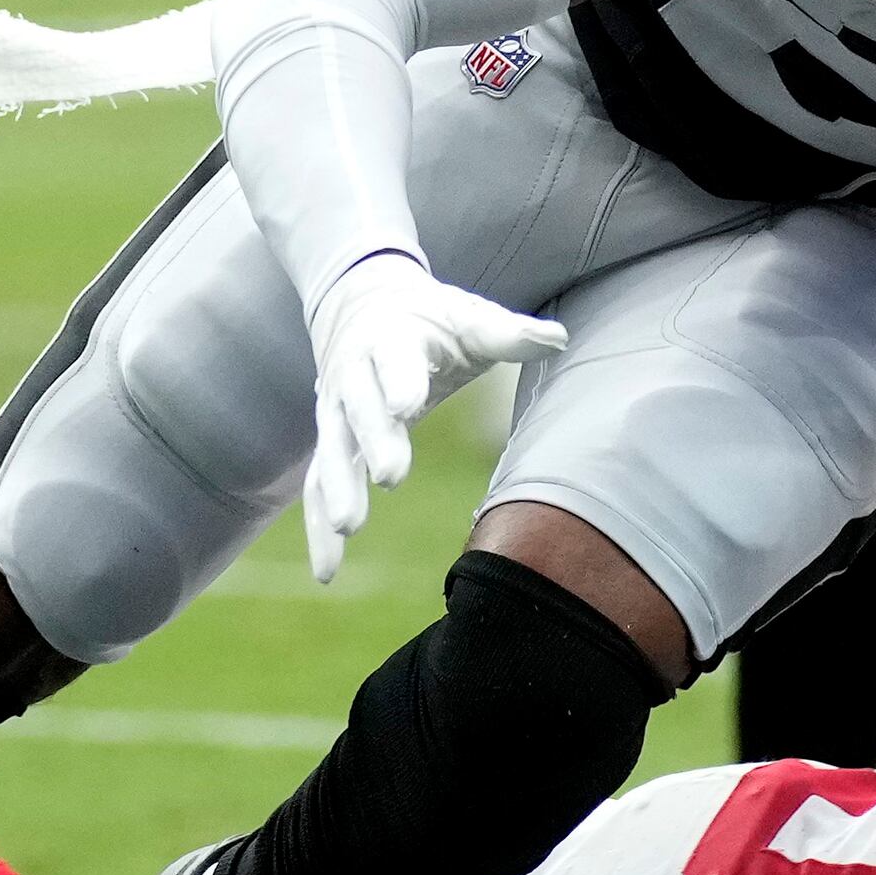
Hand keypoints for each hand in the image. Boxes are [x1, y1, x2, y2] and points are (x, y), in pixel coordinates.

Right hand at [299, 250, 564, 583]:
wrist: (359, 302)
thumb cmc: (428, 318)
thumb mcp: (466, 318)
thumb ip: (508, 333)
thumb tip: (559, 338)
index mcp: (390, 337)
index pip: (393, 358)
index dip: (400, 381)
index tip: (409, 405)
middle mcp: (352, 374)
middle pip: (359, 408)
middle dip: (373, 440)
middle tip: (390, 475)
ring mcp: (334, 411)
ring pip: (331, 451)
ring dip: (337, 489)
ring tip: (350, 526)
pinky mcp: (329, 442)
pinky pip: (316, 487)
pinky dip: (318, 529)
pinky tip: (327, 572)